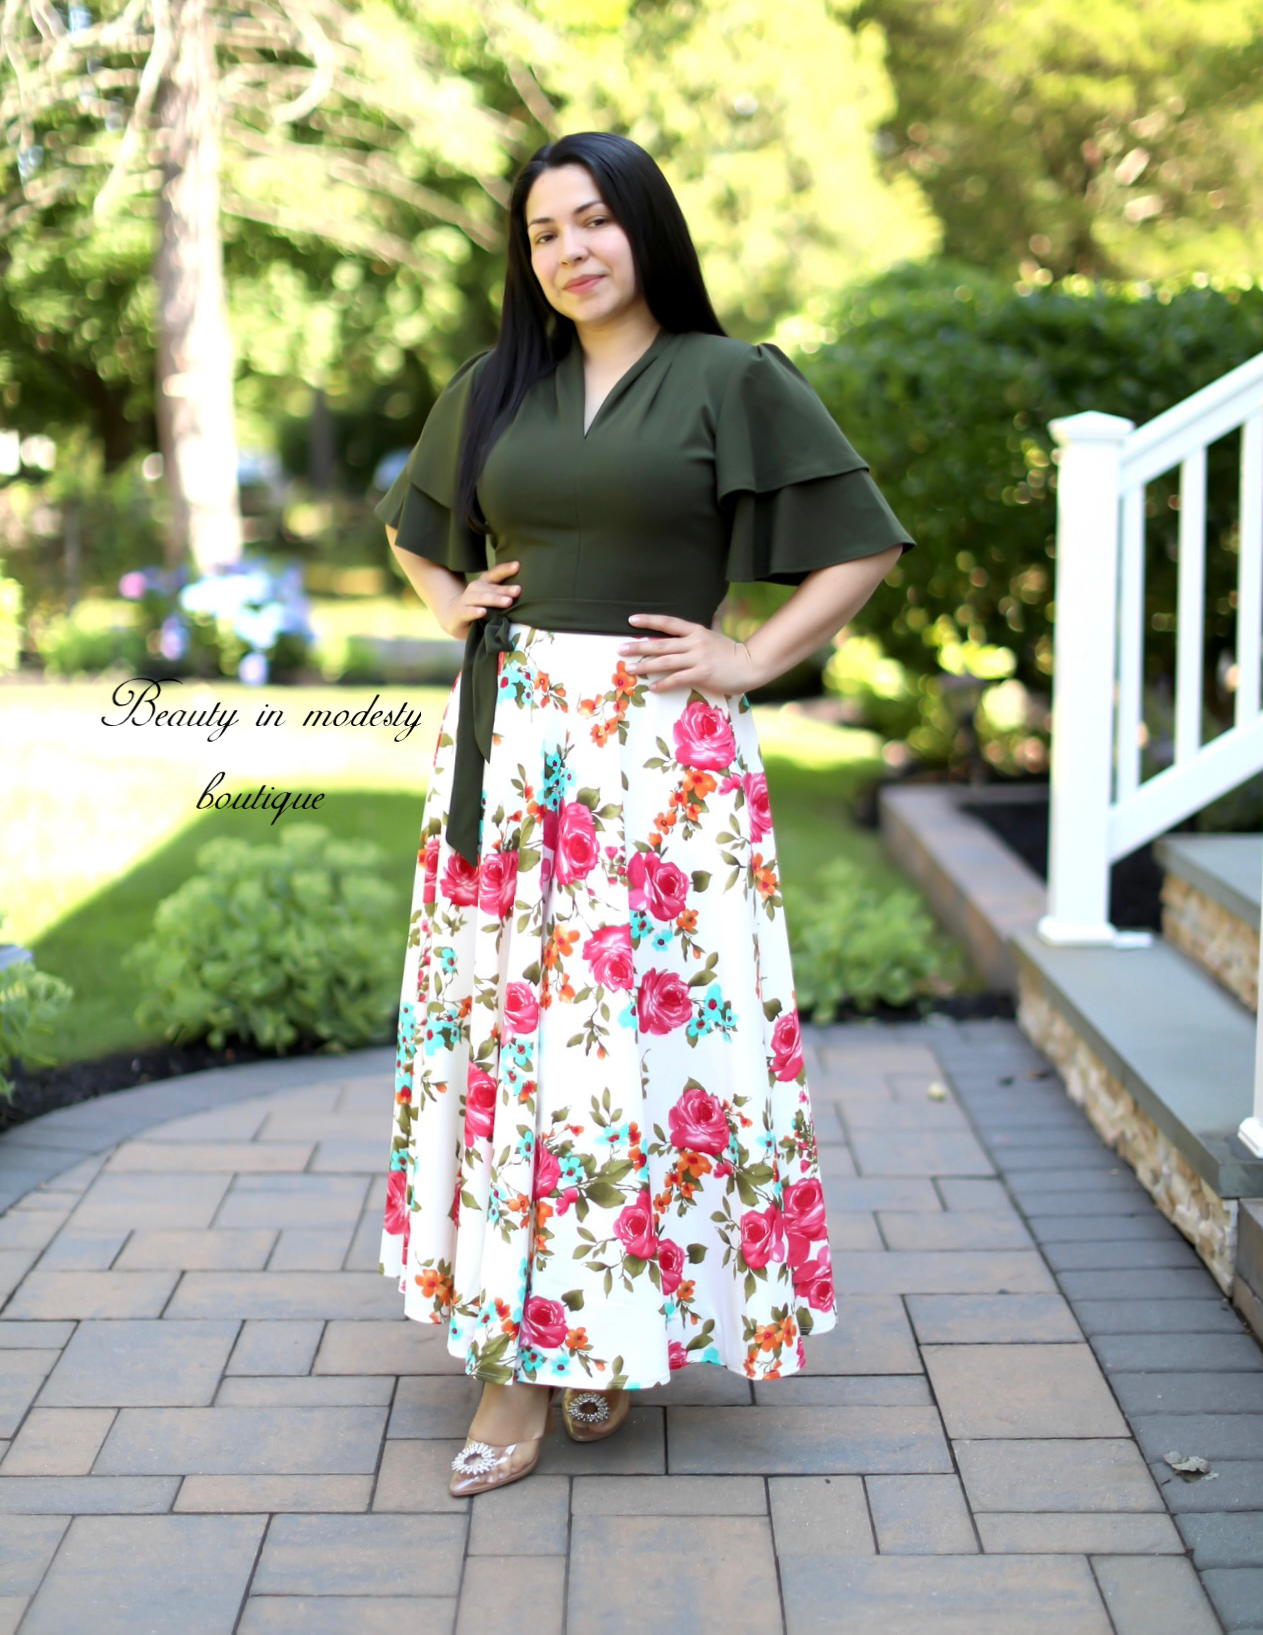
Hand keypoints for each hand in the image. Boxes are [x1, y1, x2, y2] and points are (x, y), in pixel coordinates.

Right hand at [438, 560, 520, 639]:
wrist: (454, 617)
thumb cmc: (479, 607)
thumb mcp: (491, 599)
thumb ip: (504, 595)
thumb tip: (529, 594)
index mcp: (484, 583)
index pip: (495, 573)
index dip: (506, 569)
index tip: (518, 566)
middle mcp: (475, 588)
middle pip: (492, 588)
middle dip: (505, 590)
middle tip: (518, 591)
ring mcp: (466, 600)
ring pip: (481, 598)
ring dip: (495, 600)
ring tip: (508, 602)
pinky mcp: (460, 613)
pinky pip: (468, 612)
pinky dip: (475, 612)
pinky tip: (483, 612)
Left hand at [618, 614, 761, 694]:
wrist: (750, 664)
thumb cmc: (731, 652)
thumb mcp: (715, 635)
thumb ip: (704, 631)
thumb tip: (701, 622)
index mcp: (696, 631)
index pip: (668, 623)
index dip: (649, 620)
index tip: (631, 620)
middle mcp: (694, 642)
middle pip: (661, 644)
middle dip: (638, 646)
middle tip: (621, 649)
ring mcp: (698, 658)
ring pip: (665, 662)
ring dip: (645, 666)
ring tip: (629, 670)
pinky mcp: (702, 674)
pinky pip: (677, 679)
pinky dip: (663, 683)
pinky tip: (652, 687)